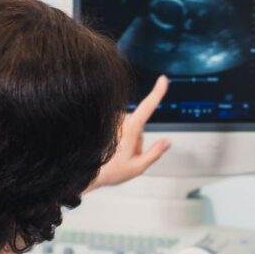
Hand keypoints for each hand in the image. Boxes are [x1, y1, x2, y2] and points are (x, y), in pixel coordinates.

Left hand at [88, 75, 170, 190]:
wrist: (87, 174)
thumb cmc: (109, 172)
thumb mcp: (137, 168)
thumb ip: (155, 153)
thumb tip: (167, 142)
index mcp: (129, 129)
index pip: (147, 107)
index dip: (157, 93)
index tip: (163, 80)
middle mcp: (119, 121)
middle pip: (139, 125)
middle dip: (137, 140)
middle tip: (126, 157)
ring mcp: (111, 122)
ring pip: (129, 127)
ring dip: (127, 140)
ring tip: (116, 155)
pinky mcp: (105, 123)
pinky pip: (119, 128)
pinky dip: (119, 139)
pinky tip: (110, 151)